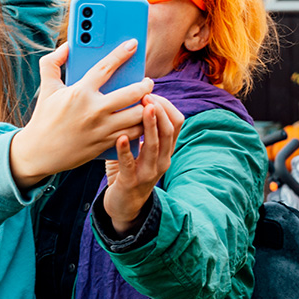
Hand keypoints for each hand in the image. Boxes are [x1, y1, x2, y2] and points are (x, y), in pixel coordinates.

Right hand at [9, 40, 152, 189]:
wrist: (39, 152)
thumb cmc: (44, 118)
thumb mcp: (46, 88)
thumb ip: (52, 63)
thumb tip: (66, 47)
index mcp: (79, 92)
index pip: (105, 67)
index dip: (121, 53)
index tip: (133, 44)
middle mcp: (94, 110)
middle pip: (132, 93)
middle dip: (145, 85)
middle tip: (147, 82)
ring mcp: (102, 129)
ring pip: (138, 116)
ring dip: (147, 107)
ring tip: (147, 101)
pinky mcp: (106, 144)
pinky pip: (133, 134)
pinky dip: (141, 125)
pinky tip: (142, 120)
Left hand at [102, 93, 182, 235]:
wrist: (124, 205)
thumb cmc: (129, 169)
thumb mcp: (140, 148)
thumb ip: (138, 127)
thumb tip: (128, 96)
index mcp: (166, 150)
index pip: (177, 123)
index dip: (166, 106)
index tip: (150, 93)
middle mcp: (162, 160)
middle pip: (169, 131)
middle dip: (160, 111)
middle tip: (146, 96)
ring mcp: (149, 172)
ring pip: (154, 145)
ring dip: (150, 125)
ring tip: (143, 108)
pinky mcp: (131, 181)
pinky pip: (130, 164)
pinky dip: (125, 150)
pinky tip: (120, 137)